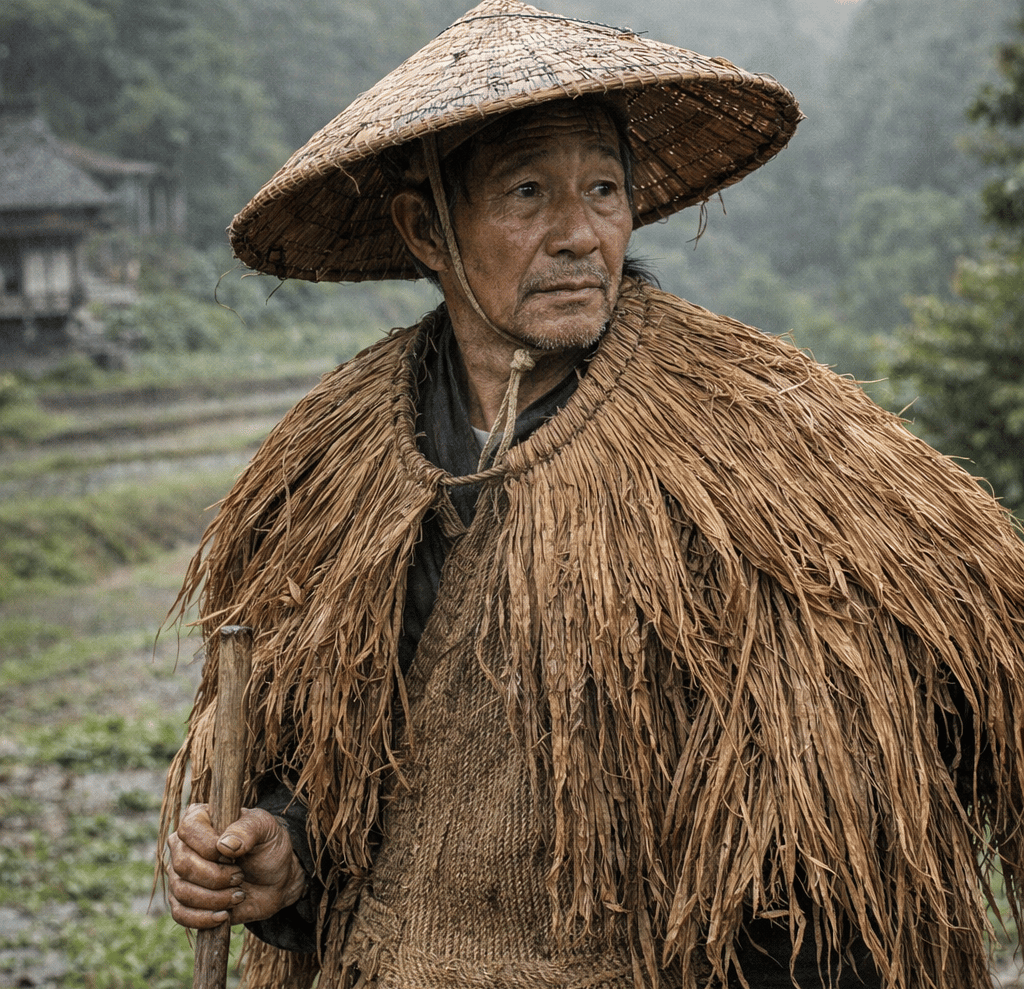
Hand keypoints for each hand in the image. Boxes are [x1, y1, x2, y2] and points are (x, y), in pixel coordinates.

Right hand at [166, 804, 307, 928]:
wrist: (276, 879)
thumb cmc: (268, 846)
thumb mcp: (267, 828)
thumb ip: (249, 828)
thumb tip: (224, 844)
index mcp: (201, 818)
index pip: (188, 829)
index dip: (209, 847)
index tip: (235, 855)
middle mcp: (184, 845)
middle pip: (182, 865)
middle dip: (216, 877)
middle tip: (240, 876)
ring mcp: (180, 874)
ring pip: (181, 892)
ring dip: (215, 899)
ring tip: (238, 894)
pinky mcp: (184, 901)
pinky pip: (180, 914)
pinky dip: (203, 918)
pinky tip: (224, 914)